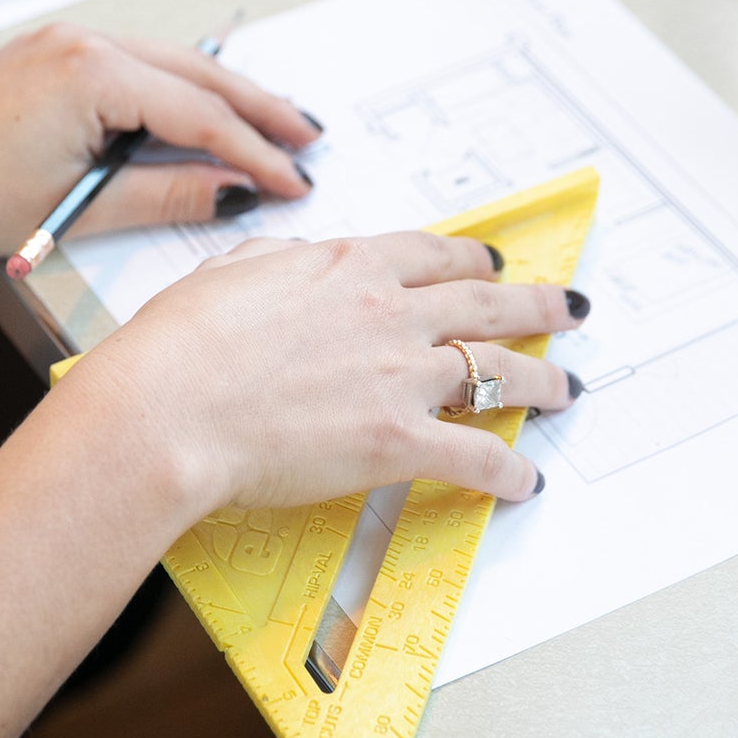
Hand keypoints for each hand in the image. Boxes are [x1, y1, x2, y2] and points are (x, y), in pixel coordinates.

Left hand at [0, 24, 319, 257]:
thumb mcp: (75, 207)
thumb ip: (165, 194)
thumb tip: (235, 191)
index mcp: (91, 73)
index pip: (200, 114)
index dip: (256, 153)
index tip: (296, 181)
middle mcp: (83, 41)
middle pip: (197, 73)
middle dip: (259, 108)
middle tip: (310, 138)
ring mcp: (66, 40)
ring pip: (171, 64)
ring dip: (224, 95)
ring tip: (275, 123)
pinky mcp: (53, 53)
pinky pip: (137, 66)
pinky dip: (179, 90)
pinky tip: (204, 110)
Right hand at [80, 230, 587, 515]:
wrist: (169, 409)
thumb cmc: (180, 347)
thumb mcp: (228, 273)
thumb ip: (278, 261)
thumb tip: (299, 259)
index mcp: (349, 267)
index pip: (433, 256)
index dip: (473, 261)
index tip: (494, 266)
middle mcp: (389, 313)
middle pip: (487, 305)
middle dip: (538, 307)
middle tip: (568, 309)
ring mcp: (400, 376)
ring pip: (498, 371)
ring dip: (541, 381)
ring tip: (566, 389)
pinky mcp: (399, 440)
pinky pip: (477, 456)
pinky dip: (509, 472)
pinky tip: (525, 482)